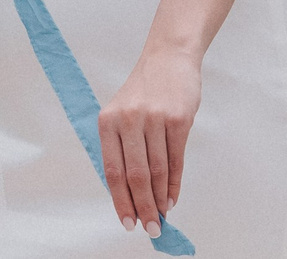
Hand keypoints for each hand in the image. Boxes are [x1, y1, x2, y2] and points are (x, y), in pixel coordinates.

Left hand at [99, 45, 198, 234]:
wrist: (168, 58)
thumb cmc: (144, 91)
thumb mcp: (120, 113)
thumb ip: (121, 148)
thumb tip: (129, 193)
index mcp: (108, 121)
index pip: (112, 171)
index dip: (120, 201)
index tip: (128, 222)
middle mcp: (128, 119)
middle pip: (136, 175)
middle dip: (143, 207)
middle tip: (150, 228)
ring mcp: (154, 119)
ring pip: (157, 171)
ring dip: (160, 199)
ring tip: (161, 217)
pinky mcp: (179, 120)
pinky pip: (176, 160)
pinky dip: (175, 184)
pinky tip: (172, 198)